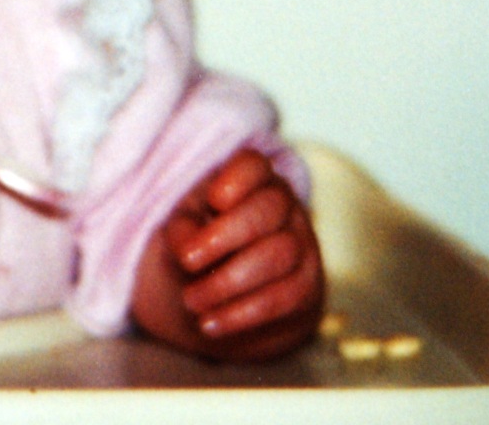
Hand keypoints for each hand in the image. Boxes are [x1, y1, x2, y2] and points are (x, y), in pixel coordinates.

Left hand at [152, 149, 323, 360]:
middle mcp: (284, 207)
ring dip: (229, 281)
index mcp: (251, 181)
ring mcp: (302, 246)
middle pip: (270, 208)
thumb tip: (187, 247)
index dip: (239, 177)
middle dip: (225, 235)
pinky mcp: (307, 288)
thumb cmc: (202, 248)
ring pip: (281, 254)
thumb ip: (181, 231)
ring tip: (192, 300)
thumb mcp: (183, 231)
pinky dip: (243, 313)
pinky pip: (285, 298)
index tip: (215, 199)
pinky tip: (211, 322)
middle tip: (187, 261)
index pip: (254, 165)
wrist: (227, 298)